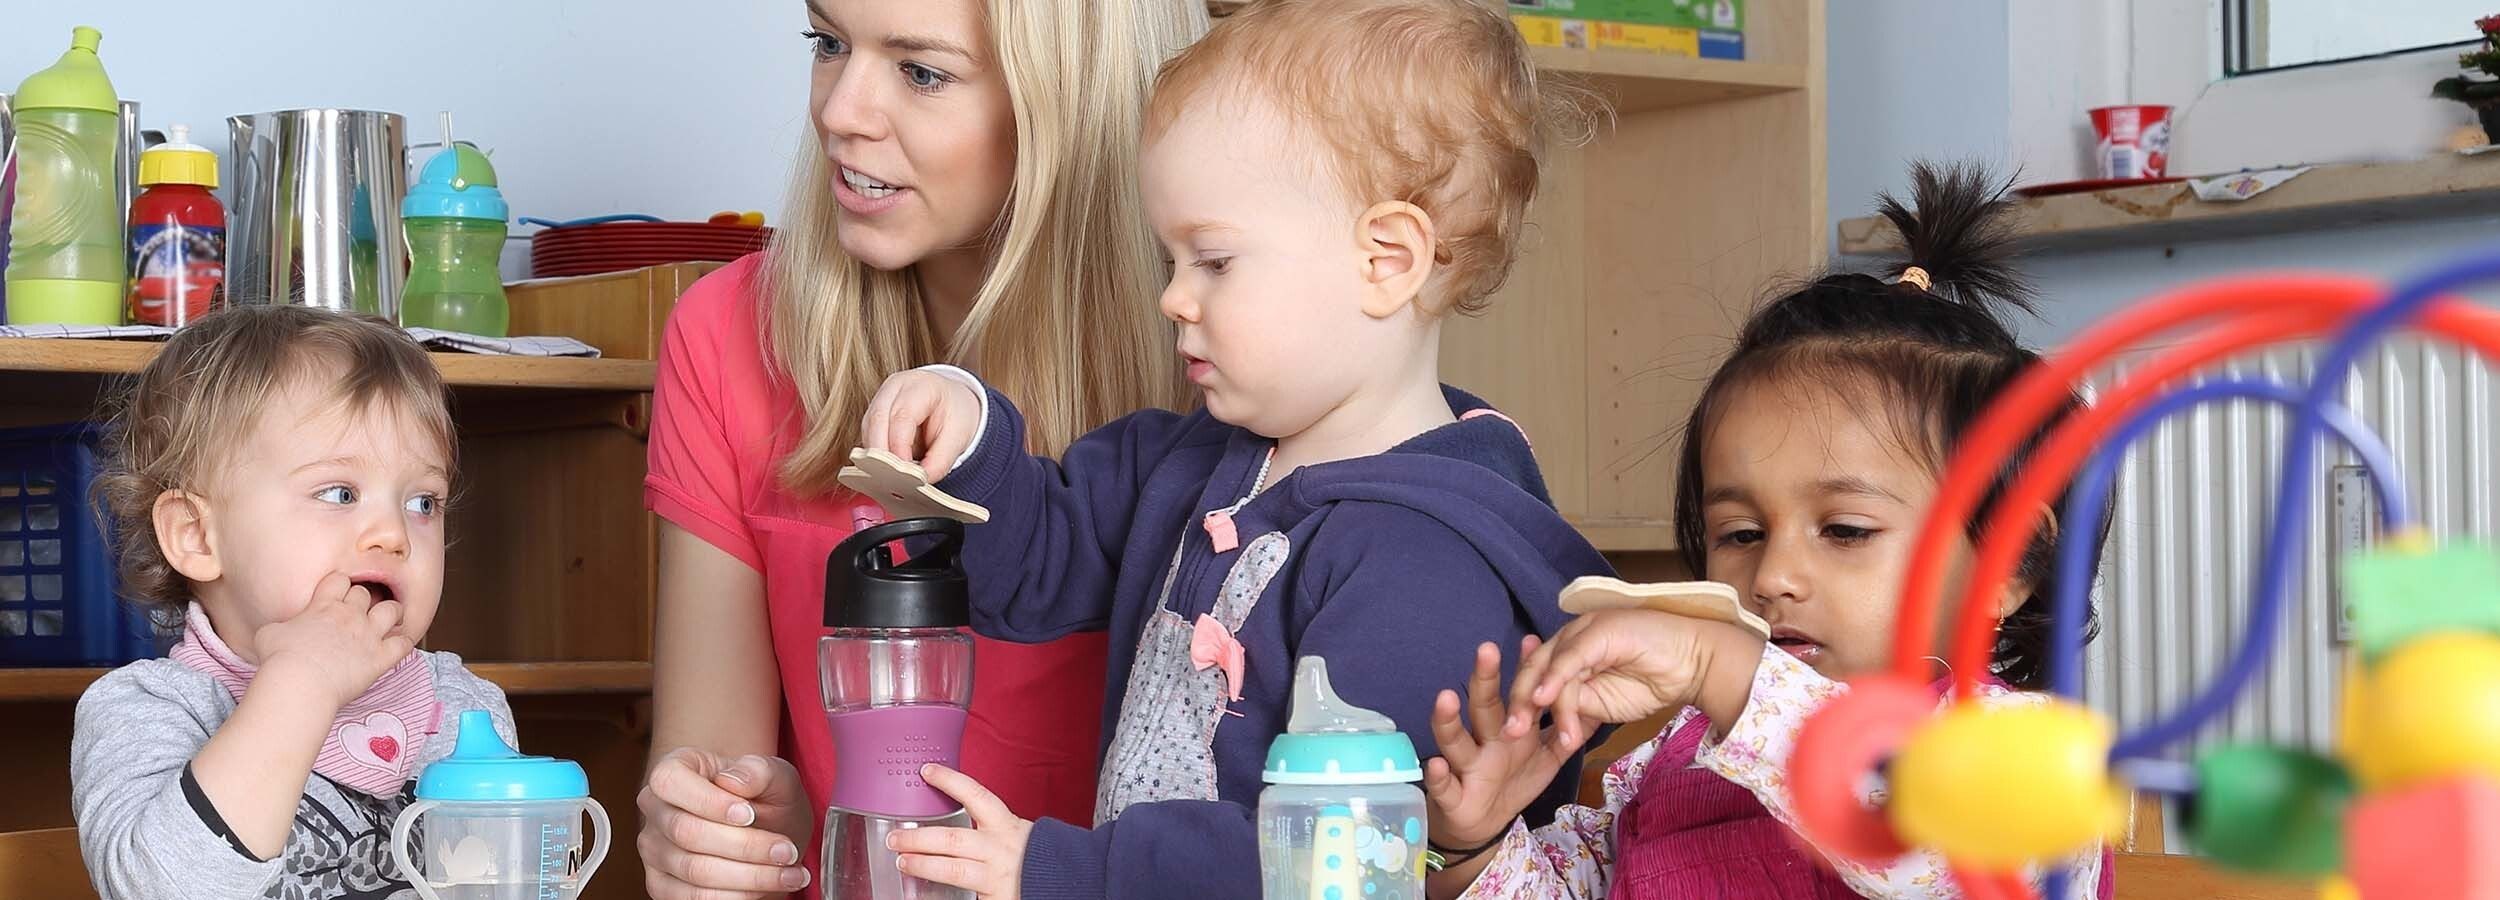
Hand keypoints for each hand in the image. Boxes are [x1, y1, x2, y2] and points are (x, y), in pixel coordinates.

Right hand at [253, 572, 414, 709]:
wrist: (299, 681)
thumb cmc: (278, 658)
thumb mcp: (269, 632)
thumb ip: (282, 625)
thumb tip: (281, 629)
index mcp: (323, 605)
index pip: (339, 580)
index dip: (339, 586)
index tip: (336, 596)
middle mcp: (350, 614)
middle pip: (364, 593)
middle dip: (361, 601)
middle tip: (356, 614)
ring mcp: (369, 634)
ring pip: (392, 610)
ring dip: (390, 613)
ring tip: (385, 622)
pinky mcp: (381, 657)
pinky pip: (404, 643)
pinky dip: (404, 642)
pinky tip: (398, 645)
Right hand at [637, 749, 813, 898]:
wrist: (768, 830)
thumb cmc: (765, 797)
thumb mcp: (776, 775)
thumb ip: (760, 770)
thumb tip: (734, 780)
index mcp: (674, 769)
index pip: (671, 781)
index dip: (709, 801)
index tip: (750, 814)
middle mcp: (656, 809)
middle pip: (687, 833)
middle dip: (745, 846)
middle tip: (786, 851)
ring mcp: (654, 850)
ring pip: (695, 870)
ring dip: (749, 877)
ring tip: (790, 874)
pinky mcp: (661, 885)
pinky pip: (694, 898)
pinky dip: (737, 897)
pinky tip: (768, 888)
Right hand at [862, 370, 984, 480]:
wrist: (952, 402)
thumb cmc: (954, 414)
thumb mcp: (958, 437)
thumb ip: (940, 461)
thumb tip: (919, 481)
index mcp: (921, 386)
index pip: (902, 416)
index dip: (900, 447)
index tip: (904, 473)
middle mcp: (896, 388)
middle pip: (877, 420)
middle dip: (881, 454)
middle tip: (890, 481)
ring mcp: (881, 399)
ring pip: (868, 429)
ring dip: (875, 457)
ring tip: (887, 480)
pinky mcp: (874, 415)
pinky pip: (868, 436)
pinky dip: (874, 456)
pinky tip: (884, 472)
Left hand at [889, 764, 1029, 899]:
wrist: (1067, 883)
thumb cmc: (1037, 857)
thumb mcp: (1016, 833)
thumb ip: (989, 827)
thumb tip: (952, 822)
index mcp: (1006, 826)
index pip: (976, 796)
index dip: (950, 781)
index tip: (926, 771)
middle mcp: (1000, 849)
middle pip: (952, 839)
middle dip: (918, 837)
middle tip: (895, 837)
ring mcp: (996, 876)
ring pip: (952, 869)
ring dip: (922, 864)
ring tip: (902, 861)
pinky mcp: (995, 899)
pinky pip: (964, 896)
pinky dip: (940, 895)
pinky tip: (922, 892)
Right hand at [1424, 637, 1592, 850]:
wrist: (1484, 824)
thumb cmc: (1513, 781)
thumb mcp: (1544, 758)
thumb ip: (1563, 732)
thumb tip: (1593, 704)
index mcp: (1507, 728)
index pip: (1515, 694)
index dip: (1523, 670)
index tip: (1532, 641)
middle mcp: (1483, 739)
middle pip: (1483, 706)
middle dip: (1484, 679)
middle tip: (1487, 650)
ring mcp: (1465, 765)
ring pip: (1454, 739)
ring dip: (1448, 720)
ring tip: (1446, 697)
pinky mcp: (1451, 795)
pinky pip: (1443, 785)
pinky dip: (1438, 776)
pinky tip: (1435, 764)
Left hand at [1516, 609, 1762, 732]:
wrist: (1694, 662)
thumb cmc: (1654, 681)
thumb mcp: (1605, 705)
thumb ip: (1579, 707)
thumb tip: (1556, 722)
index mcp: (1569, 655)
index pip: (1536, 678)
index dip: (1522, 705)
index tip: (1511, 736)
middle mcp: (1571, 640)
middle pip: (1533, 670)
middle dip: (1520, 704)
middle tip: (1511, 735)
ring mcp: (1583, 632)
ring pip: (1548, 667)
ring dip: (1543, 704)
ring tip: (1540, 735)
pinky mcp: (1598, 631)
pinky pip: (1570, 659)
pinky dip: (1556, 680)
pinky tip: (1546, 700)